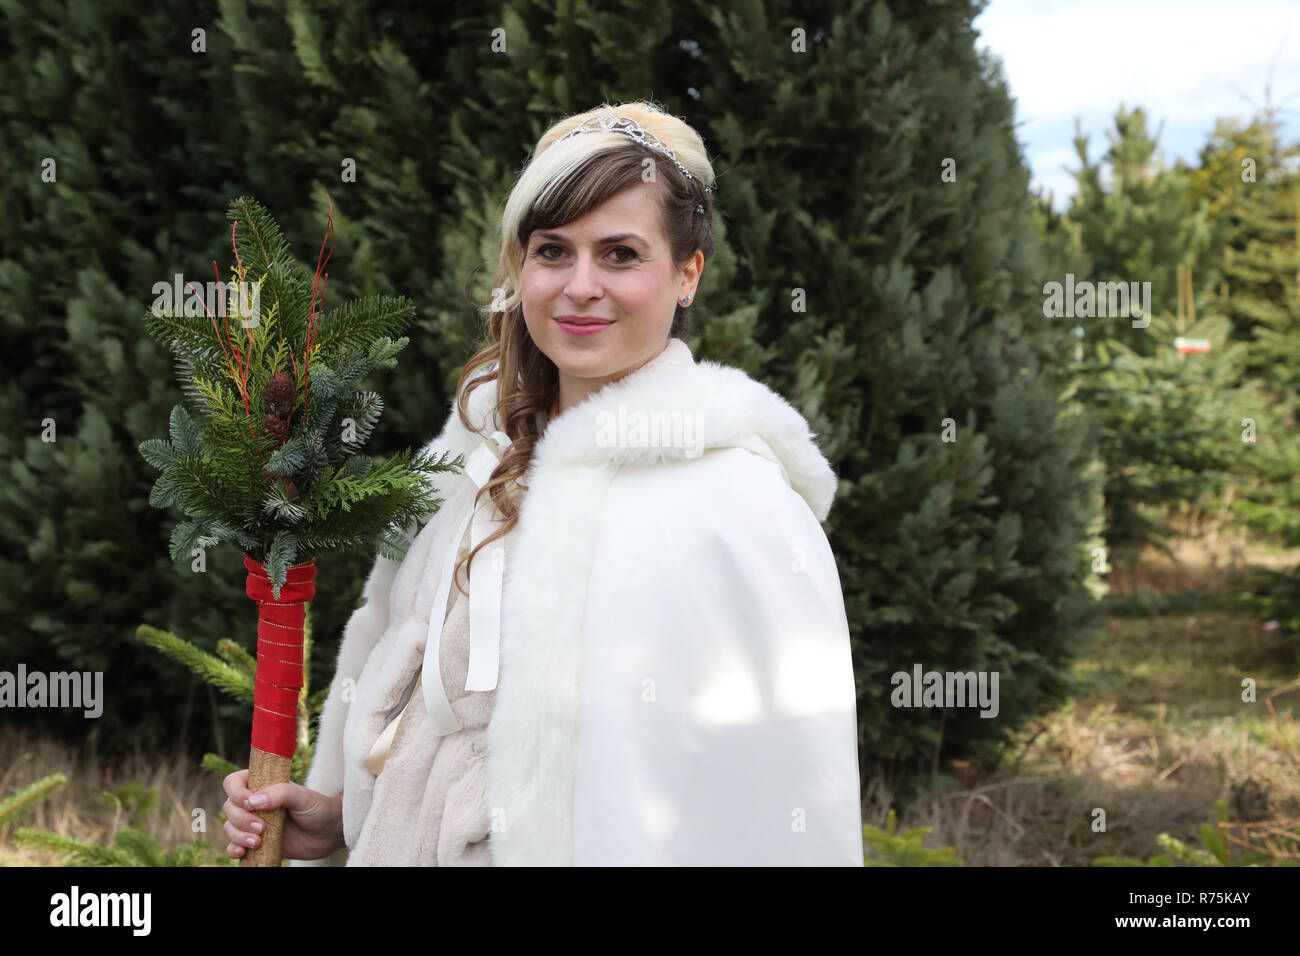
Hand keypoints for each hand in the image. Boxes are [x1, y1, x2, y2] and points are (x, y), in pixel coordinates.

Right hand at [221, 769, 343, 861]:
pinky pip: (234, 846)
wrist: (329, 834)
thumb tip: (254, 801)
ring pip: (230, 827)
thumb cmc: (318, 809)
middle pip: (229, 807)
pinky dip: (233, 849)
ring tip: (258, 842)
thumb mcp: (303, 797)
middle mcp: (255, 803)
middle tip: (262, 827)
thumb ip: (281, 793)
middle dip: (241, 819)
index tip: (249, 802)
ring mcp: (254, 823)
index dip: (236, 792)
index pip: (234, 782)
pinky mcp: (255, 843)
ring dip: (238, 836)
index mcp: (263, 785)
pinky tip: (242, 852)